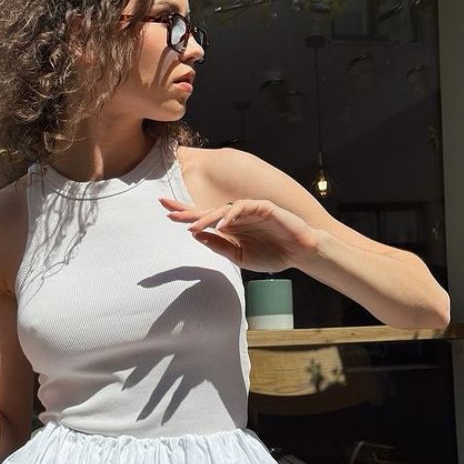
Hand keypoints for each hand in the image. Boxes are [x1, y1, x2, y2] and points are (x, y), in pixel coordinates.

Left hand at [158, 196, 320, 272]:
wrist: (298, 253)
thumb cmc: (271, 255)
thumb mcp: (239, 257)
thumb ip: (219, 246)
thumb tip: (195, 236)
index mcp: (229, 227)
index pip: (203, 219)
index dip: (185, 215)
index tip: (166, 213)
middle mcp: (236, 216)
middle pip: (206, 210)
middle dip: (186, 209)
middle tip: (166, 207)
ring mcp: (249, 210)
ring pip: (222, 209)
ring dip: (206, 218)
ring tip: (192, 227)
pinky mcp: (262, 207)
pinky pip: (243, 208)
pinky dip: (231, 215)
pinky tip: (222, 225)